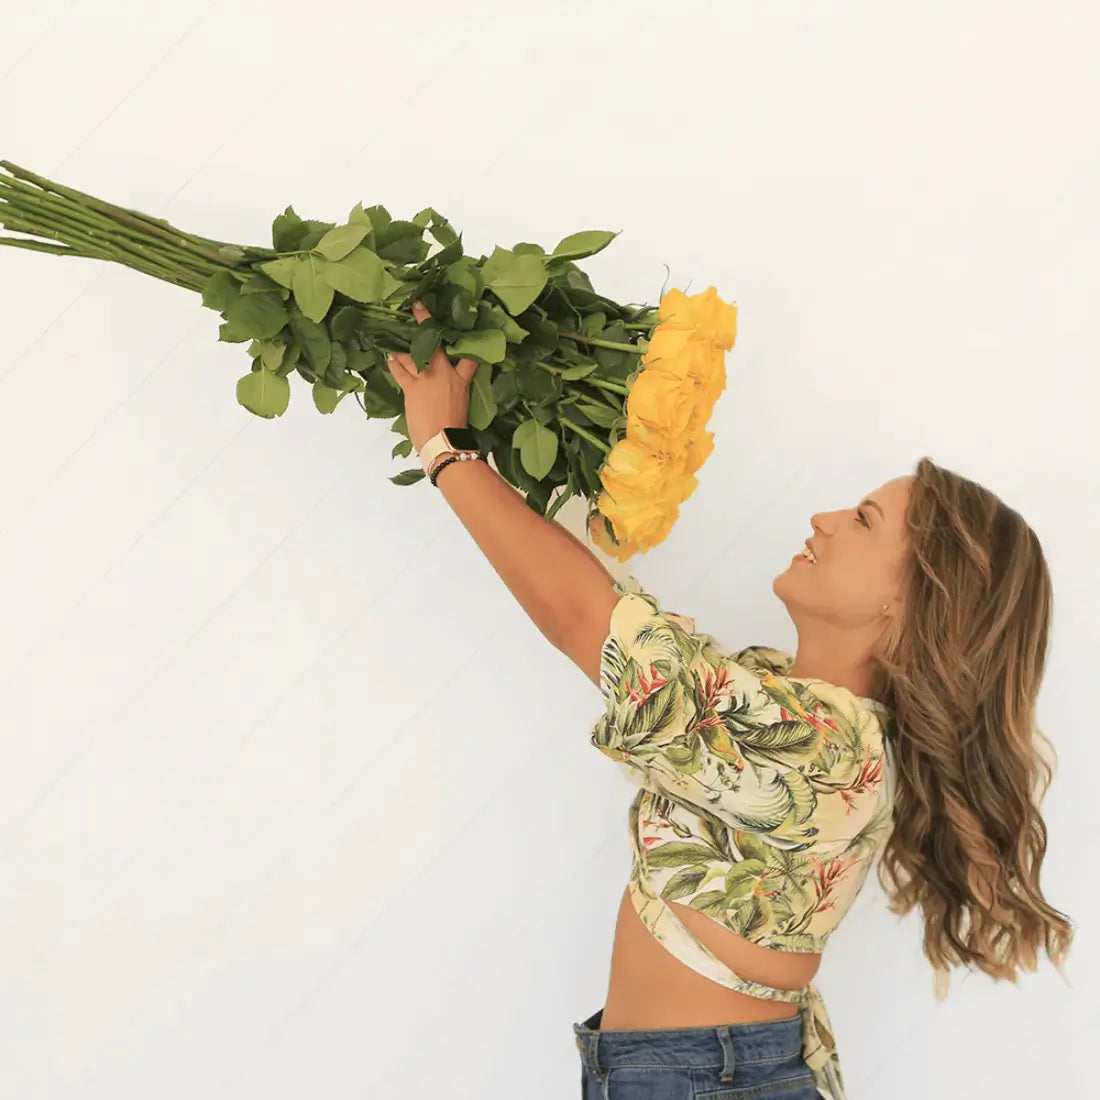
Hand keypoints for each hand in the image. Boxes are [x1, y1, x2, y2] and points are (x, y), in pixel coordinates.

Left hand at [385, 301, 478, 453]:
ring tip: (394, 337)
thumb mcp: (462, 405)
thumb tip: (447, 392)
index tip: (465, 329)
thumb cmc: (454, 429)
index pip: (469, 357)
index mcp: (462, 379)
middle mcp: (445, 373)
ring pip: (413, 355)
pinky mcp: (412, 387)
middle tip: (416, 306)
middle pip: (434, 343)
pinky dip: (394, 362)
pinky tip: (389, 356)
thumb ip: (455, 392)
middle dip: (425, 322)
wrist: (443, 441)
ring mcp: (426, 378)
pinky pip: (400, 370)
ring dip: (403, 347)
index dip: (468, 342)